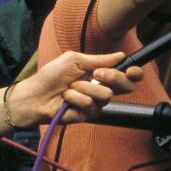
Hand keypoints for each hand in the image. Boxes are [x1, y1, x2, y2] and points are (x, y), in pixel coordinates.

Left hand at [9, 51, 140, 126]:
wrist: (36, 94)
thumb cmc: (51, 76)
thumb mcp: (75, 60)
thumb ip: (99, 59)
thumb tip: (120, 55)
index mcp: (101, 74)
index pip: (125, 75)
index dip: (134, 73)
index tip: (132, 70)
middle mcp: (102, 88)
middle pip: (126, 86)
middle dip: (113, 77)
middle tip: (97, 73)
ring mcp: (97, 103)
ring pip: (106, 94)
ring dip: (85, 87)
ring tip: (70, 87)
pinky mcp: (89, 115)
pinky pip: (91, 104)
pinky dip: (76, 98)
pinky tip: (66, 99)